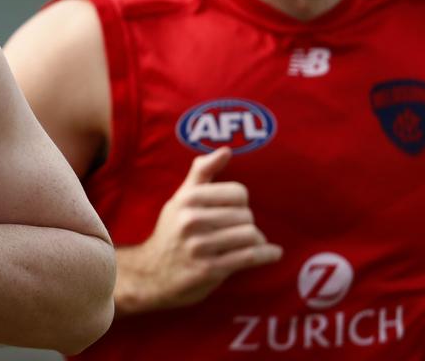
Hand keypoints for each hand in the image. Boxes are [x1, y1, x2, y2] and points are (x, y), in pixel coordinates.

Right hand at [115, 147, 281, 314]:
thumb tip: (226, 150)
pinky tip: (272, 253)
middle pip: (246, 215)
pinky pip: (250, 257)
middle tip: (238, 230)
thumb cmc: (172, 233)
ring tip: (249, 243)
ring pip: (250, 235)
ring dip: (256, 240)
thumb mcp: (180, 199)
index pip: (238, 193)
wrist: (152, 274)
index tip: (234, 209)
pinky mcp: (209, 269)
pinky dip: (267, 254)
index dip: (240, 202)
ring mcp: (200, 246)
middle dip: (247, 223)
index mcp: (187, 199)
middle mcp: (191, 221)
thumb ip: (202, 173)